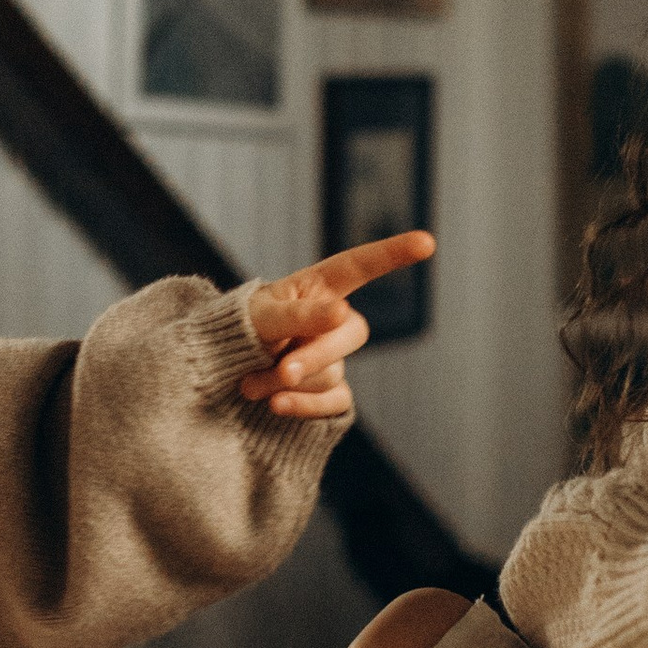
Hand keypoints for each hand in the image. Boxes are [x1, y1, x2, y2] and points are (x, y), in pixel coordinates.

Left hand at [241, 235, 436, 417]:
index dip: (393, 252)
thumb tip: (342, 313)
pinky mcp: (331, 393)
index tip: (427, 242)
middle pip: (351, 333)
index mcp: (318, 288)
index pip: (359, 266)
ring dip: (286, 381)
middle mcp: (334, 320)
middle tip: (283, 371)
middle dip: (316, 355)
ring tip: (248, 381)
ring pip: (331, 374)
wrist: (220, 373)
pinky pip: (332, 402)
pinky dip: (303, 406)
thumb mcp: (259, 316)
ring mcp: (335, 359)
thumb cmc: (239, 331)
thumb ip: (299, 315)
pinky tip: (276, 406)